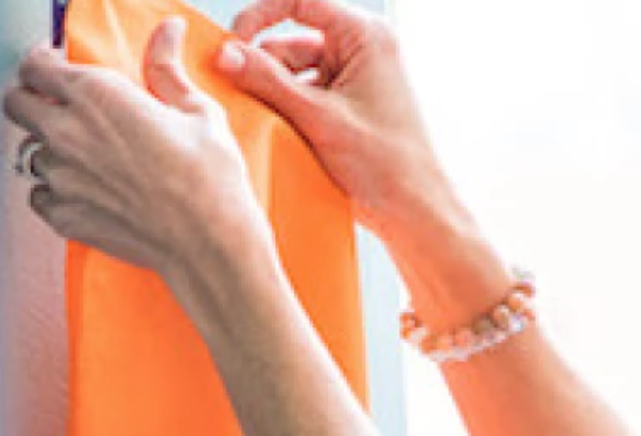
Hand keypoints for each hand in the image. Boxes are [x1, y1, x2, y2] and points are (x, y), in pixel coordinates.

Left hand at [2, 21, 276, 292]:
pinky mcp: (62, 216)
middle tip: (57, 107)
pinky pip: (39, 195)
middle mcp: (67, 132)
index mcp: (96, 94)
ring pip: (31, 152)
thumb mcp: (195, 109)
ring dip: (50, 150)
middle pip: (15, 104)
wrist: (207, 240)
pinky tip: (85, 190)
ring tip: (86, 157)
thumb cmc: (207, 178)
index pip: (35, 66)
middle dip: (31, 99)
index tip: (55, 69)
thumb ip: (166, 68)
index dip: (43, 65)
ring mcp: (60, 177)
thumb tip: (167, 33)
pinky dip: (54, 191)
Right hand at [214, 0, 456, 244]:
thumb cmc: (385, 162)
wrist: (414, 210)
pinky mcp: (345, 105)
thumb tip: (226, 54)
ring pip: (294, 72)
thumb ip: (269, 82)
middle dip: (264, 67)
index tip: (233, 41)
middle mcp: (361, 49)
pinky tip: (277, 131)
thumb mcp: (318, 117)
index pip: (302, 1)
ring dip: (273, 93)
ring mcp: (353, 78)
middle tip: (238, 93)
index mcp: (365, 36)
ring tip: (264, 120)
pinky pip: (303, 95)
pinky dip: (285, 109)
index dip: (261, 15)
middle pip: (292, 41)